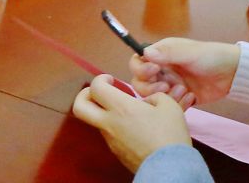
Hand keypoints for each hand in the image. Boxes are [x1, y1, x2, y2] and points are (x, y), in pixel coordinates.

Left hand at [71, 75, 191, 172]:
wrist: (169, 168)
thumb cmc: (169, 134)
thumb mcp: (169, 106)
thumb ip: (155, 97)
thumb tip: (147, 102)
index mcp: (120, 107)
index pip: (95, 87)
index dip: (100, 79)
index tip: (111, 80)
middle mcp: (109, 123)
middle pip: (79, 107)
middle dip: (84, 96)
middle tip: (100, 93)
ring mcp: (110, 141)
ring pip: (96, 122)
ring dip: (105, 113)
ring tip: (128, 113)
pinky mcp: (116, 153)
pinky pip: (110, 135)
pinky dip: (116, 127)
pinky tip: (135, 129)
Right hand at [130, 38, 242, 109]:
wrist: (233, 74)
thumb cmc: (211, 57)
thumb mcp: (190, 53)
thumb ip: (168, 54)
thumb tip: (145, 53)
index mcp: (162, 55)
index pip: (138, 62)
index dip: (141, 69)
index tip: (154, 71)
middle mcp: (162, 70)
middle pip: (140, 82)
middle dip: (150, 87)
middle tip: (166, 86)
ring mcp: (171, 86)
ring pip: (153, 97)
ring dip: (164, 96)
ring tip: (183, 91)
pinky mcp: (179, 99)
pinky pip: (169, 106)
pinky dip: (177, 105)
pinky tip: (191, 98)